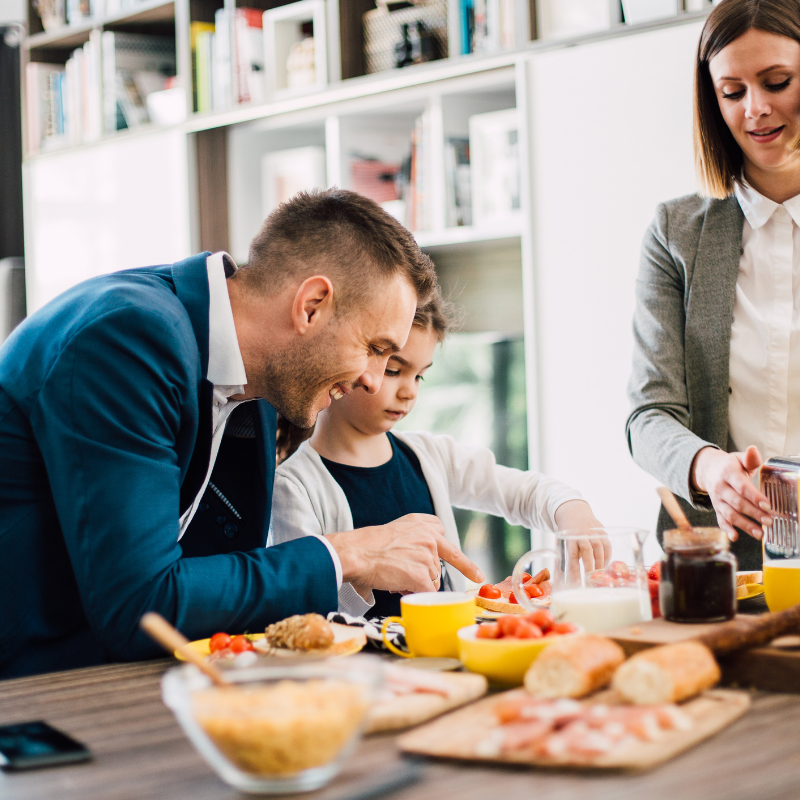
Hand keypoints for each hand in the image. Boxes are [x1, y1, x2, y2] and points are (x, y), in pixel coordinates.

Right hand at [327, 514, 483, 597]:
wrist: (357, 552)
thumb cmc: (370, 544)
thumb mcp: (398, 529)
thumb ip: (417, 538)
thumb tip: (430, 563)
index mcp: (424, 524)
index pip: (446, 541)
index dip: (457, 560)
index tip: (477, 576)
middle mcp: (430, 537)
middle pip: (438, 565)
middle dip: (425, 573)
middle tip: (405, 573)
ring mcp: (428, 556)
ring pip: (432, 579)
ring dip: (416, 583)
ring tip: (395, 575)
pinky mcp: (422, 575)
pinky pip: (427, 592)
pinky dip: (415, 593)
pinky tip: (398, 585)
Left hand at [554, 500, 610, 580]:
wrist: (575, 512)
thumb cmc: (568, 533)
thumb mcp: (564, 542)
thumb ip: (570, 557)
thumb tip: (571, 579)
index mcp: (569, 537)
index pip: (572, 555)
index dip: (575, 570)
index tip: (577, 582)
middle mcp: (581, 533)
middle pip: (587, 550)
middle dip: (589, 566)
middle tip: (591, 579)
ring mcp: (593, 531)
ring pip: (599, 547)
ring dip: (600, 562)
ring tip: (600, 574)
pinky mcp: (602, 531)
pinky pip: (607, 545)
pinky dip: (607, 556)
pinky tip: (605, 565)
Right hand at [691, 445, 771, 540]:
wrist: (706, 470)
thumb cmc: (728, 465)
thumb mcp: (738, 458)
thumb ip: (749, 458)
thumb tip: (753, 450)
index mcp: (727, 473)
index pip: (742, 487)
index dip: (754, 497)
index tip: (767, 506)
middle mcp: (720, 487)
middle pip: (737, 502)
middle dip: (753, 513)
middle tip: (769, 521)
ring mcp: (717, 499)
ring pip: (730, 514)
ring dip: (744, 525)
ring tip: (760, 533)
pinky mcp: (716, 508)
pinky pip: (720, 520)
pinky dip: (726, 529)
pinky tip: (735, 537)